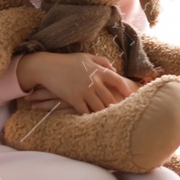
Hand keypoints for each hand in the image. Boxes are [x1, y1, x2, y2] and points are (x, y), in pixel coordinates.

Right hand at [18, 53, 137, 114]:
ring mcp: (84, 90)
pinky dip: (90, 117)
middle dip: (117, 107)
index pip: (117, 81)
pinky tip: (94, 122)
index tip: (133, 97)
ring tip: (111, 121)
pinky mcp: (74, 98)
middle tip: (124, 115)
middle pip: (110, 98)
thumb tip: (115, 70)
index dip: (126, 90)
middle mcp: (93, 81)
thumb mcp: (86, 57)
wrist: (46, 66)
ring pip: (99, 107)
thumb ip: (102, 61)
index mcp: (98, 70)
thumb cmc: (67, 61)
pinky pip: (85, 111)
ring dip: (104, 114)